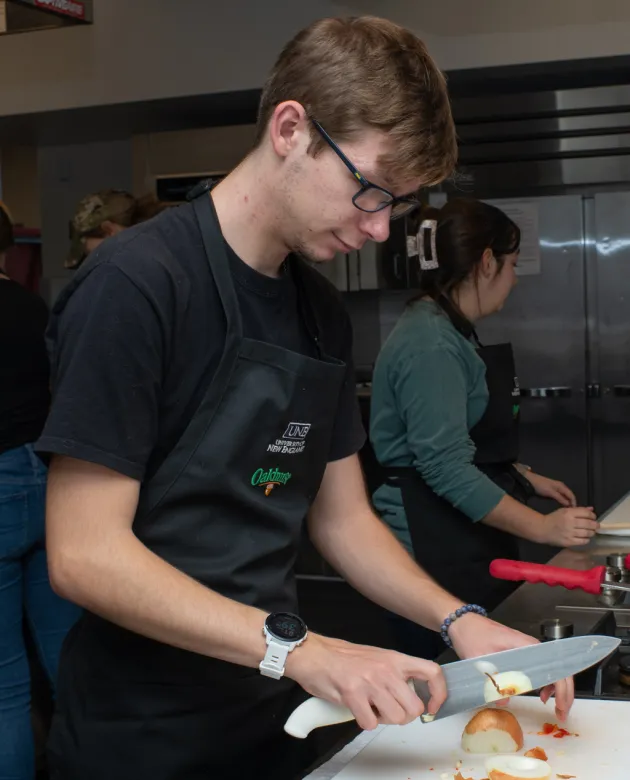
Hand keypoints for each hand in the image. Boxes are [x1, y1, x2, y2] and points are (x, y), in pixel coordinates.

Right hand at [285, 633, 446, 730]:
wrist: (314, 654)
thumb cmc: (344, 658)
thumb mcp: (378, 657)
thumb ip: (396, 674)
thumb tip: (413, 696)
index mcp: (395, 659)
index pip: (432, 672)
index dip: (438, 694)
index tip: (431, 707)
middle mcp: (386, 669)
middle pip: (414, 708)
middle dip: (403, 716)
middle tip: (388, 709)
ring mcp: (371, 681)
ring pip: (396, 718)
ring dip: (383, 719)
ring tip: (370, 707)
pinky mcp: (353, 694)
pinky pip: (370, 723)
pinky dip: (364, 721)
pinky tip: (356, 709)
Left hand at [448, 612, 573, 720]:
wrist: (461, 621)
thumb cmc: (471, 634)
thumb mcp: (478, 659)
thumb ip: (491, 680)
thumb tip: (505, 701)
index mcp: (524, 645)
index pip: (554, 665)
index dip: (562, 687)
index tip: (561, 706)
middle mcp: (530, 646)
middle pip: (558, 668)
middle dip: (564, 692)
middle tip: (561, 713)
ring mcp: (525, 649)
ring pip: (550, 669)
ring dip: (556, 689)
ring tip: (554, 707)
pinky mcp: (519, 653)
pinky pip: (539, 668)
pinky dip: (545, 683)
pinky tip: (540, 695)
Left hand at [527, 472, 576, 506]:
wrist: (530, 481)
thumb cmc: (541, 486)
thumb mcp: (551, 492)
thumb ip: (560, 498)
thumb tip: (569, 504)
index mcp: (562, 486)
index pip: (571, 495)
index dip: (574, 502)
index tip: (574, 510)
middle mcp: (561, 486)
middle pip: (569, 495)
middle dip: (571, 502)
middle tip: (571, 511)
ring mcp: (556, 488)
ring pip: (565, 496)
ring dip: (567, 502)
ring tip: (567, 510)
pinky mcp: (552, 491)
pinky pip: (560, 496)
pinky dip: (562, 501)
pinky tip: (561, 505)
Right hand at [542, 506, 598, 546]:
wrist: (543, 529)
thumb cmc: (554, 518)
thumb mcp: (565, 511)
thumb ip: (579, 510)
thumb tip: (591, 509)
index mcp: (569, 513)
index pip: (586, 513)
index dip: (593, 515)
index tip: (593, 517)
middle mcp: (570, 522)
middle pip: (589, 524)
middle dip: (595, 525)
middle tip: (596, 526)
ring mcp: (570, 533)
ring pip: (587, 533)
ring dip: (592, 532)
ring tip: (591, 532)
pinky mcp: (569, 542)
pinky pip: (583, 541)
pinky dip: (586, 539)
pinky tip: (585, 537)